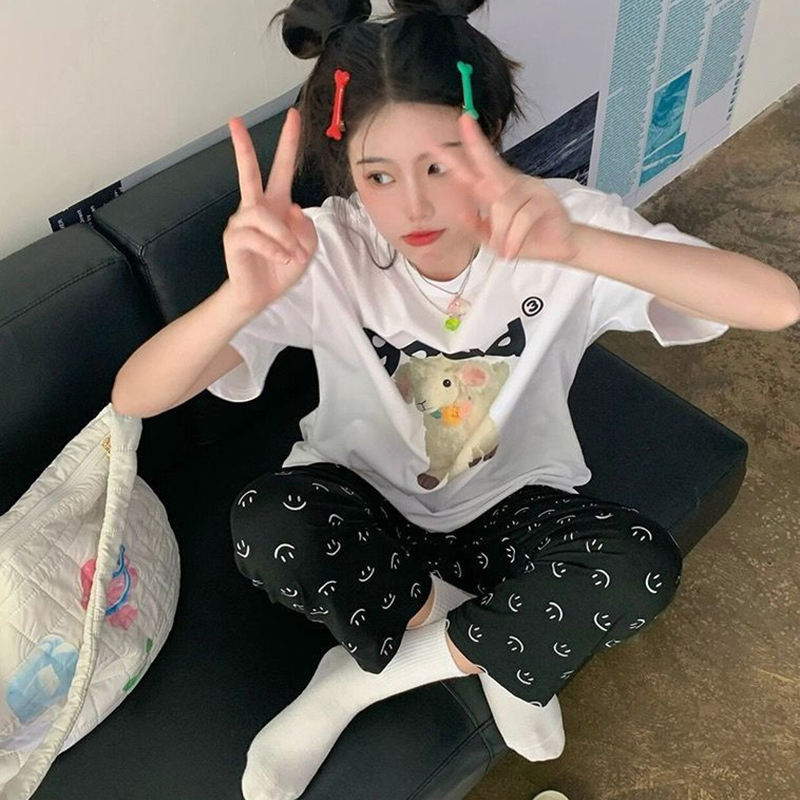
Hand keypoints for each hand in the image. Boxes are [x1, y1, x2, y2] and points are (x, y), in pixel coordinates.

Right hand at [223, 108, 317, 314]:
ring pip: (263, 215)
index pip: (281, 169)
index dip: (288, 144)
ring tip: (291, 255)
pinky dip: (274, 249)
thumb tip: (291, 209)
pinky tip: (281, 259)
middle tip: (234, 121)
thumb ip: (306, 227)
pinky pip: (256, 237)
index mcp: (276, 204)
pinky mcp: (233, 239)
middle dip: (241, 147)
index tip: (292, 116)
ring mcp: (241, 222)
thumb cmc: (282, 268)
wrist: (261, 295)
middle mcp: (255, 208)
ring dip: (283, 237)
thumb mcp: (307, 248)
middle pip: (247, 172)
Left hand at [427, 114, 578, 262]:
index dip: (465, 150)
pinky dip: (513, 239)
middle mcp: (512, 183)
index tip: (446, 135)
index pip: (477, 167)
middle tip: (463, 121)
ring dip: (500, 235)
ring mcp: (530, 188)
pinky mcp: (545, 200)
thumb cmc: (526, 239)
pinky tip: (512, 251)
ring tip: (505, 251)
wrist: (560, 247)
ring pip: (502, 207)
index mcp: (497, 189)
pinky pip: (521, 218)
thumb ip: (475, 225)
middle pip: (489, 162)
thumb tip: (459, 212)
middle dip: (474, 142)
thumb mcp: (493, 238)